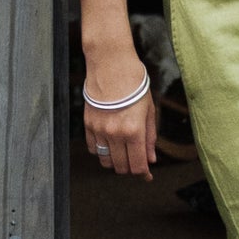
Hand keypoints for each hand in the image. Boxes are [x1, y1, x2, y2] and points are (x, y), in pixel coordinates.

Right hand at [82, 49, 157, 179]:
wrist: (111, 63)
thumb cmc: (134, 82)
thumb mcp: (149, 109)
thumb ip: (150, 137)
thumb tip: (151, 159)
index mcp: (134, 130)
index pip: (137, 166)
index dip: (143, 174)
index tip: (147, 175)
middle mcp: (115, 133)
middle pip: (121, 167)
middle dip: (131, 168)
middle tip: (136, 160)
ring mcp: (99, 129)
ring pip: (106, 161)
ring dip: (115, 162)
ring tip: (123, 152)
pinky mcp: (88, 124)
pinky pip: (94, 148)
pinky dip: (102, 151)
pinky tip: (110, 142)